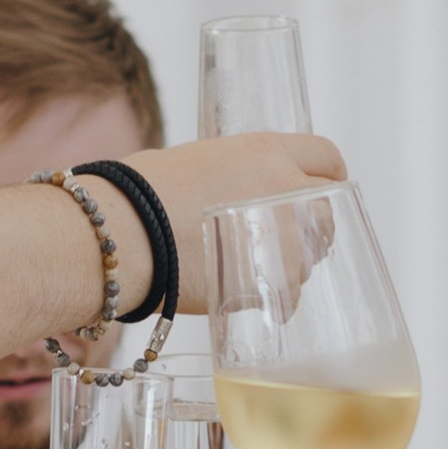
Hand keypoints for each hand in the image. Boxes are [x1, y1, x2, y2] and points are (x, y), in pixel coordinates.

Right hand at [128, 135, 344, 312]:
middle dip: (309, 226)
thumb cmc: (139, 196)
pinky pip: (288, 293)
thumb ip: (239, 175)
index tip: (318, 192)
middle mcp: (287, 190)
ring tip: (244, 266)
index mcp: (268, 151)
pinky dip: (271, 296)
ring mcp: (285, 238)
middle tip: (278, 238)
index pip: (327, 158)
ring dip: (286, 263)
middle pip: (327, 212)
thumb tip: (242, 193)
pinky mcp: (272, 280)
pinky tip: (242, 292)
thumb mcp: (198, 161)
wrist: (120, 236)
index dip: (325, 177)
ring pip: (309, 257)